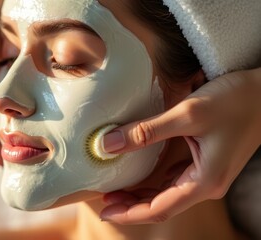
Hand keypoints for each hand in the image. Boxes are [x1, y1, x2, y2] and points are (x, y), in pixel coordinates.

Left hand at [100, 67, 260, 223]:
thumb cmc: (235, 101)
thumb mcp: (187, 114)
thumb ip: (146, 131)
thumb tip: (108, 144)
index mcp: (204, 181)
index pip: (160, 209)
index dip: (130, 213)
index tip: (106, 211)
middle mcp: (205, 184)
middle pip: (162, 205)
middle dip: (131, 205)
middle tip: (103, 200)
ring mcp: (206, 175)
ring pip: (167, 193)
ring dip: (140, 194)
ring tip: (114, 189)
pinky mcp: (205, 163)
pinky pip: (174, 179)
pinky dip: (153, 180)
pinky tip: (137, 173)